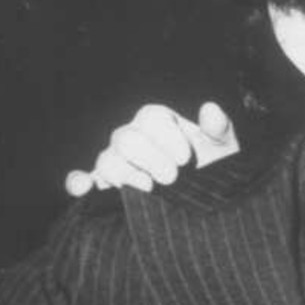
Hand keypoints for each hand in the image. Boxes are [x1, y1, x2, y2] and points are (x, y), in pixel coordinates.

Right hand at [64, 101, 237, 195]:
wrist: (208, 195)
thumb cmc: (216, 164)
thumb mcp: (225, 147)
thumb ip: (219, 128)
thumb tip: (210, 109)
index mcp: (158, 120)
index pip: (151, 119)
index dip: (167, 138)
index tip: (186, 159)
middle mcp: (133, 135)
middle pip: (126, 139)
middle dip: (150, 158)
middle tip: (173, 177)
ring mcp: (118, 160)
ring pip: (108, 160)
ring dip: (127, 174)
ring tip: (151, 188)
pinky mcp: (108, 184)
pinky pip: (85, 179)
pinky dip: (79, 182)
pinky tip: (83, 189)